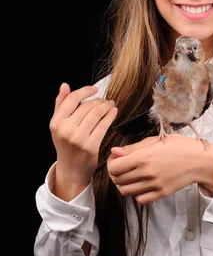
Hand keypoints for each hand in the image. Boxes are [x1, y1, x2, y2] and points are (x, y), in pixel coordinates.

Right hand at [49, 82, 117, 198]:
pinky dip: (110, 116)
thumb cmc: (66, 145)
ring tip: (110, 105)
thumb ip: (61, 104)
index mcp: (56, 122)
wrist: (71, 170)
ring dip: (106, 106)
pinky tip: (113, 112)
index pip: (72, 99)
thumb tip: (64, 85)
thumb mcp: (59, 125)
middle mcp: (65, 130)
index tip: (94, 89)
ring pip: (96, 113)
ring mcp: (78, 138)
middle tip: (105, 100)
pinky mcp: (90, 146)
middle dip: (99, 101)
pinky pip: (104, 125)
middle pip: (87, 106)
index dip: (85, 91)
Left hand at [107, 134, 212, 203]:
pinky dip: (137, 193)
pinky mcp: (160, 193)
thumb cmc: (179, 146)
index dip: (111, 163)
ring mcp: (153, 185)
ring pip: (126, 191)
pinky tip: (142, 184)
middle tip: (122, 167)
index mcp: (143, 157)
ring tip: (131, 175)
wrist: (199, 160)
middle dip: (116, 173)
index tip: (116, 159)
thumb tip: (114, 152)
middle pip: (117, 180)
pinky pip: (140, 199)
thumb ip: (133, 148)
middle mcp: (146, 172)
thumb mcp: (155, 140)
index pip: (114, 167)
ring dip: (124, 184)